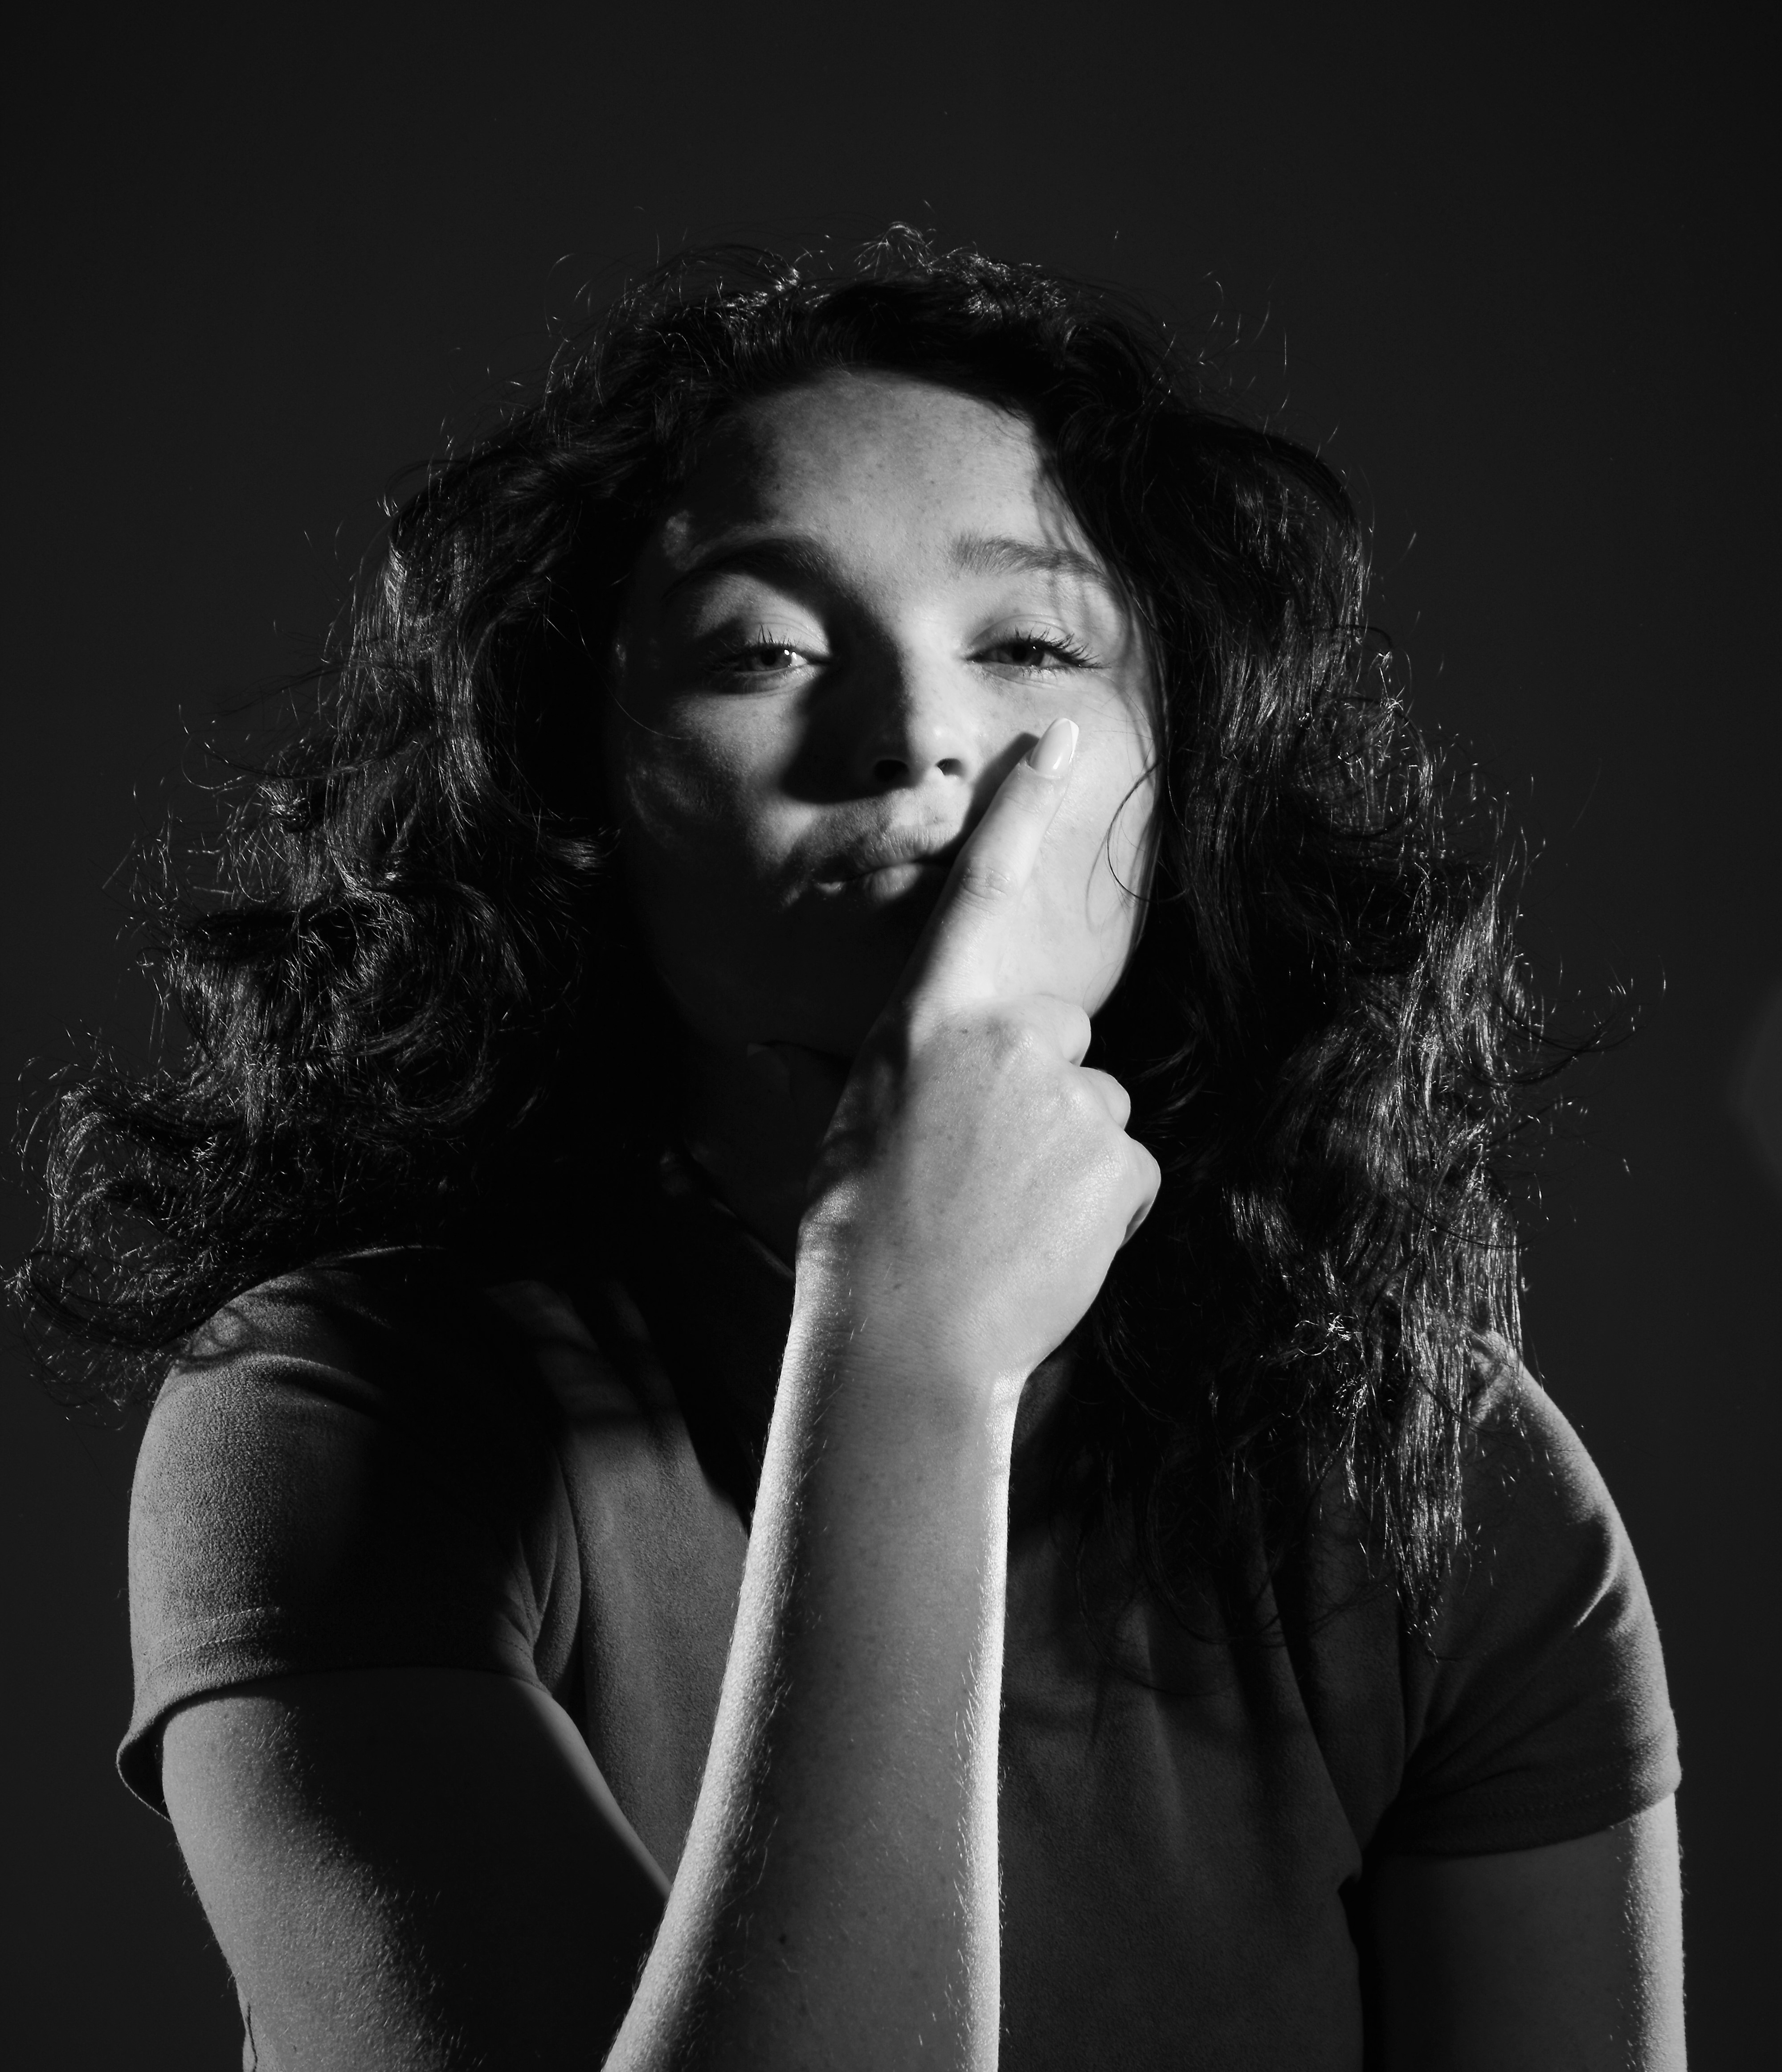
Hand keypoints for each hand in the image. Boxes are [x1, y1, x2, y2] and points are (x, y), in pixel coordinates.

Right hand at [788, 717, 1160, 1396]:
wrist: (903, 1337)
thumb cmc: (858, 1236)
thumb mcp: (844, 1125)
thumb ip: (864, 1069)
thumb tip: (752, 1041)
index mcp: (927, 1020)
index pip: (979, 886)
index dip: (1020, 803)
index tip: (1061, 734)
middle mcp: (1005, 1036)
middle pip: (1057, 1033)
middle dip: (1036, 1090)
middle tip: (978, 1172)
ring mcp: (1069, 1091)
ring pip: (1091, 1105)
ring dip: (1063, 1156)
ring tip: (1004, 1218)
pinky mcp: (1118, 1155)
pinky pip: (1125, 1170)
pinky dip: (1099, 1208)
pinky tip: (1044, 1243)